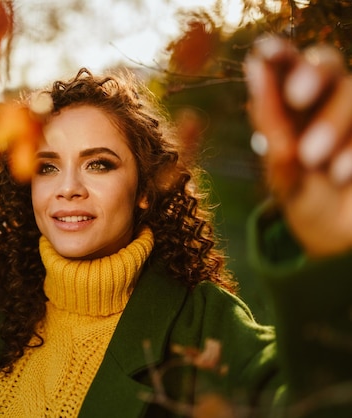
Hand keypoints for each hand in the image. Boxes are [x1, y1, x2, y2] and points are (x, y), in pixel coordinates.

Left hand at [245, 36, 351, 257]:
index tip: (265, 54)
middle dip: (312, 74)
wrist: (337, 239)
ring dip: (333, 120)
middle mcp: (329, 103)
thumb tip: (256, 68)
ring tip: (311, 158)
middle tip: (295, 97)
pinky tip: (342, 173)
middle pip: (326, 63)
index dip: (278, 52)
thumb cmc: (304, 198)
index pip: (287, 65)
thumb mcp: (281, 169)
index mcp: (294, 107)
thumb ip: (272, 124)